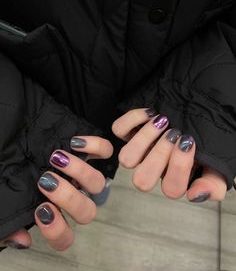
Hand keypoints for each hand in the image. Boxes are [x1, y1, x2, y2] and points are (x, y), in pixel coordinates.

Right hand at [1, 136, 112, 251]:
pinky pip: (105, 152)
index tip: (41, 209)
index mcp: (51, 210)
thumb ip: (8, 225)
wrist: (16, 135)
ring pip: (97, 183)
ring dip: (79, 172)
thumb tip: (24, 241)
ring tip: (57, 158)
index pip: (64, 238)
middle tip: (48, 181)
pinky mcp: (88, 150)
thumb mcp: (2, 197)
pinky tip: (74, 143)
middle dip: (68, 198)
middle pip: (86, 212)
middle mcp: (70, 195)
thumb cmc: (8, 168)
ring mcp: (81, 173)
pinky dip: (96, 146)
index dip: (57, 230)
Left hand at [112, 108, 226, 201]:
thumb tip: (193, 195)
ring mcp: (139, 151)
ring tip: (162, 121)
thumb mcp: (218, 162)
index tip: (188, 143)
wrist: (197, 110)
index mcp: (175, 179)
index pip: (171, 189)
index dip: (179, 167)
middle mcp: (153, 168)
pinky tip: (151, 112)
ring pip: (126, 158)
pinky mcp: (128, 132)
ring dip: (144, 138)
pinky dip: (132, 119)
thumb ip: (213, 184)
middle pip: (142, 181)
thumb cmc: (206, 139)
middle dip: (159, 154)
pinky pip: (118, 130)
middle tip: (174, 133)